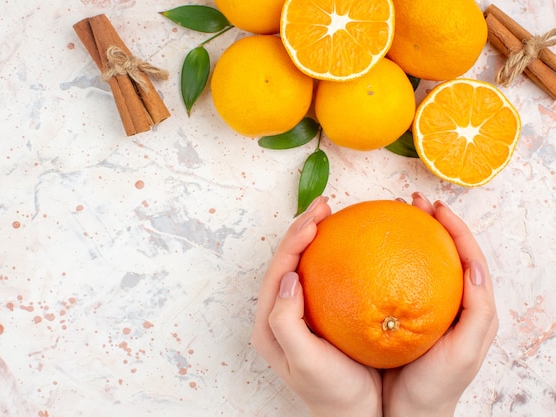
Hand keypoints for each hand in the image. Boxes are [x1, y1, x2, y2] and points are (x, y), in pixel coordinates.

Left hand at [251, 196, 381, 416]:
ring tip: (330, 215)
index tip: (316, 221)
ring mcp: (301, 312)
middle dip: (302, 230)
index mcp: (270, 322)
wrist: (354, 415)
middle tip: (323, 206)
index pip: (278, 271)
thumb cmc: (330, 392)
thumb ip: (287, 322)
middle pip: (288, 262)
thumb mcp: (304, 362)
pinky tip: (348, 245)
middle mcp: (280, 313)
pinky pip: (323, 276)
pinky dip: (331, 255)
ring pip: (304, 265)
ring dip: (314, 237)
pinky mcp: (320, 314)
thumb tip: (289, 277)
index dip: (293, 242)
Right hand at [382, 193, 498, 416]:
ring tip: (396, 217)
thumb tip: (475, 266)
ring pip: (421, 262)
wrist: (407, 411)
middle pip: (445, 252)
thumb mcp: (465, 351)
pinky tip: (371, 253)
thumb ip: (477, 310)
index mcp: (470, 305)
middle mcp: (449, 301)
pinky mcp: (402, 314)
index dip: (454, 227)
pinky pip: (397, 280)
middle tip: (412, 202)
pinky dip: (389, 261)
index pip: (467, 256)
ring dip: (412, 236)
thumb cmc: (438, 384)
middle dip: (432, 222)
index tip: (434, 206)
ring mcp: (424, 307)